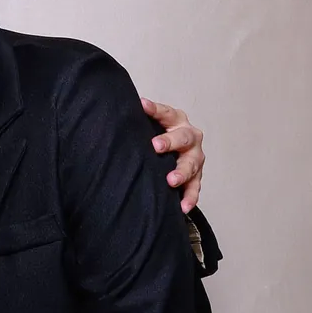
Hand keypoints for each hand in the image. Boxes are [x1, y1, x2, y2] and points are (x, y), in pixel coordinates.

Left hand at [141, 97, 204, 212]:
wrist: (170, 150)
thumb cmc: (157, 135)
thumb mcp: (149, 124)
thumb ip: (137, 118)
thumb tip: (115, 110)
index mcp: (176, 120)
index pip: (166, 112)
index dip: (155, 110)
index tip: (143, 106)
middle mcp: (189, 136)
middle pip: (183, 138)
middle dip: (170, 142)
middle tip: (156, 147)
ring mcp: (195, 157)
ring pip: (191, 164)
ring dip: (182, 172)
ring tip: (171, 180)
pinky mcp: (196, 176)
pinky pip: (195, 187)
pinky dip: (190, 197)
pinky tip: (183, 206)